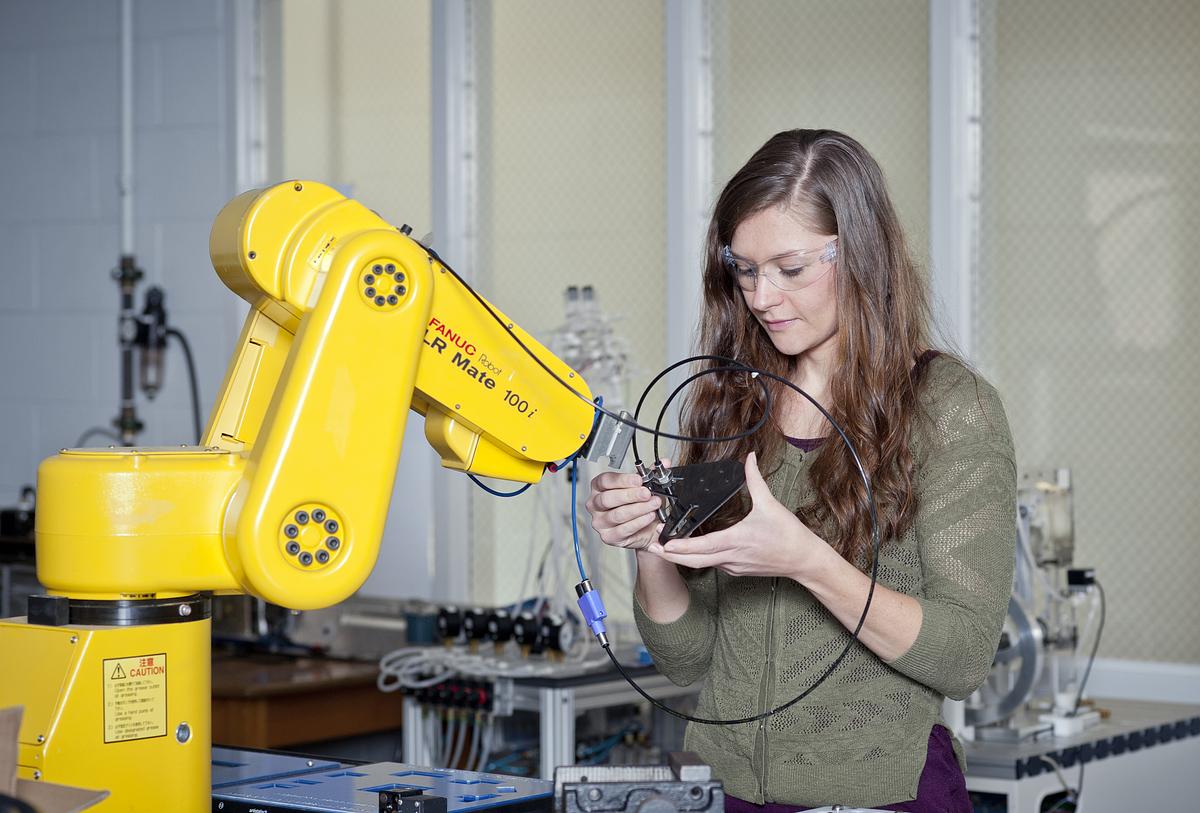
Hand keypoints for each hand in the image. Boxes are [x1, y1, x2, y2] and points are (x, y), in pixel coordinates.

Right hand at [585, 461, 667, 550]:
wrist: (645, 529)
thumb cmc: (638, 505)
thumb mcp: (643, 487)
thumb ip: (652, 474)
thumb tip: (664, 462)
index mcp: (599, 488)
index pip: (605, 481)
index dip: (622, 480)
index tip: (639, 479)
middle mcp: (596, 504)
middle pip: (608, 498)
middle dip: (631, 495)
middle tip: (647, 493)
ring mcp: (600, 522)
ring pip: (617, 514)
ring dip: (638, 509)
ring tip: (653, 504)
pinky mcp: (609, 536)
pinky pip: (623, 529)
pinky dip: (639, 522)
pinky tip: (649, 517)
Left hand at [653, 452, 826, 579]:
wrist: (804, 560)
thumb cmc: (789, 535)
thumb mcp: (770, 504)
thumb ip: (755, 480)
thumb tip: (749, 459)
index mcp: (736, 540)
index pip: (701, 547)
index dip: (680, 547)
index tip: (662, 543)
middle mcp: (731, 557)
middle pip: (694, 561)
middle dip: (671, 556)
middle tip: (652, 546)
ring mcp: (734, 566)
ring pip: (702, 564)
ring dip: (683, 557)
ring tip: (665, 548)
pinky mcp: (737, 570)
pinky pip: (714, 564)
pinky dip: (699, 558)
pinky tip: (691, 551)